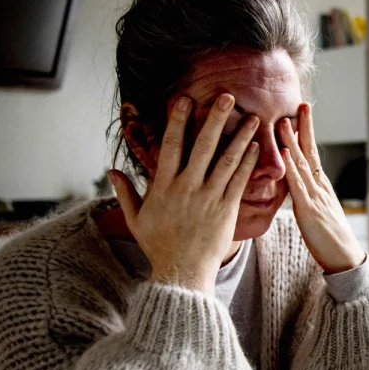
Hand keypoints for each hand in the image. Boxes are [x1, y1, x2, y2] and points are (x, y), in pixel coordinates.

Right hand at [108, 94, 260, 294]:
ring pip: (227, 161)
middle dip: (215, 119)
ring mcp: (209, 198)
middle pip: (203, 146)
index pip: (171, 145)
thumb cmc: (159, 246)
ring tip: (252, 117)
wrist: (182, 272)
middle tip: (227, 96)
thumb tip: (111, 171)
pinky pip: (240, 181)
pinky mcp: (227, 210)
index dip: (179, 120)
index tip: (185, 100)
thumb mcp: (135, 219)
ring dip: (240, 137)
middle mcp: (188, 188)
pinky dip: (248, 162)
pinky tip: (256, 146)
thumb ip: (125, 193)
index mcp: (164, 186)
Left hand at [279, 103, 365, 273]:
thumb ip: (308, 197)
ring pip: (302, 165)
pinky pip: (298, 187)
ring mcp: (315, 197)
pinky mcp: (309, 211)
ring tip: (284, 121)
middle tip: (301, 104)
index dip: (306, 133)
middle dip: (305, 127)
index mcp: (320, 187)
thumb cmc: (329, 239)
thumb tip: (298, 187)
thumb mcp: (317, 212)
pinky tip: (285, 155)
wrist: (344, 258)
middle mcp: (319, 187)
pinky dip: (291, 169)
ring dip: (292, 142)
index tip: (301, 113)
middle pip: (311, 151)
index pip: (312, 154)